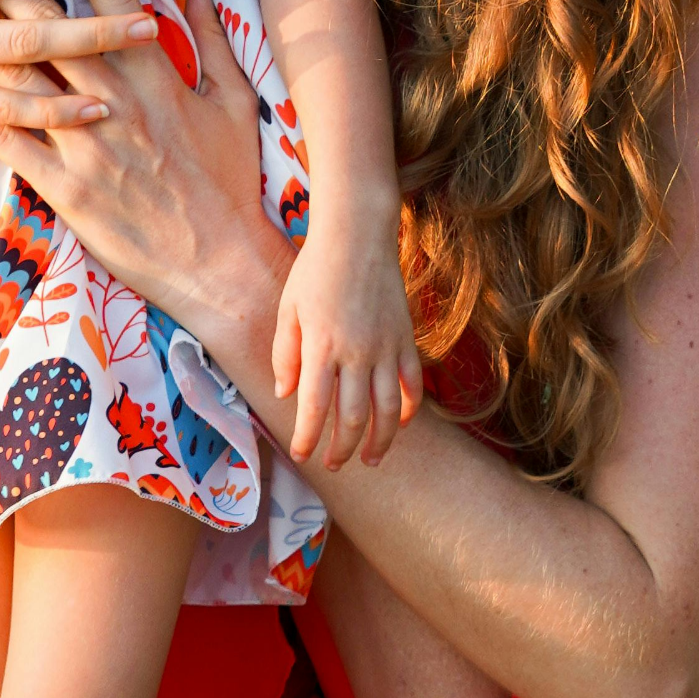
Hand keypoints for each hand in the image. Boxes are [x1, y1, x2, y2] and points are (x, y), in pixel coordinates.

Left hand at [0, 0, 288, 342]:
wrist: (225, 263)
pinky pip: (8, 142)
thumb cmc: (233, 179)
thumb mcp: (235, 97)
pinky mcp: (64, 189)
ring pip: (18, 71)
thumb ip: (210, 30)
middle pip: (48, 18)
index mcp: (155, 70)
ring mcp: (84, 143)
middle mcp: (113, 98)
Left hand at [276, 220, 423, 469]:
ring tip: (371, 460)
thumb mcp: (288, 309)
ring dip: (380, 441)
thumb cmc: (315, 268)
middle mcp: (356, 352)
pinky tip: (398, 424)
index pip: (314, 407)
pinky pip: (413, 383)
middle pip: (354, 417)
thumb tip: (285, 393)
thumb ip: (285, 354)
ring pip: (388, 410)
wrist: (357, 233)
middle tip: (334, 464)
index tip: (302, 455)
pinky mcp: (406, 338)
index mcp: (322, 345)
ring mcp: (386, 346)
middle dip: (343, 449)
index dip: (308, 438)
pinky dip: (409, 409)